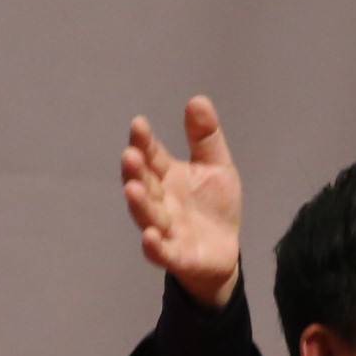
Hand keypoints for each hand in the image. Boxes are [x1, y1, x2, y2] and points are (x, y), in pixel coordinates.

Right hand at [123, 96, 243, 308]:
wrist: (225, 251)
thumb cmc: (213, 206)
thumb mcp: (216, 166)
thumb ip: (205, 137)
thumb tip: (197, 99)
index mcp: (167, 176)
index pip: (152, 156)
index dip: (144, 142)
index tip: (139, 125)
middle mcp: (160, 201)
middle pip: (144, 184)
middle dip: (136, 171)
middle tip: (130, 155)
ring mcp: (165, 229)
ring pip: (147, 216)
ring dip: (138, 204)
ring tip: (132, 189)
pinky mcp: (176, 256)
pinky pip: (162, 252)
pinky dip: (154, 246)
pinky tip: (150, 236)